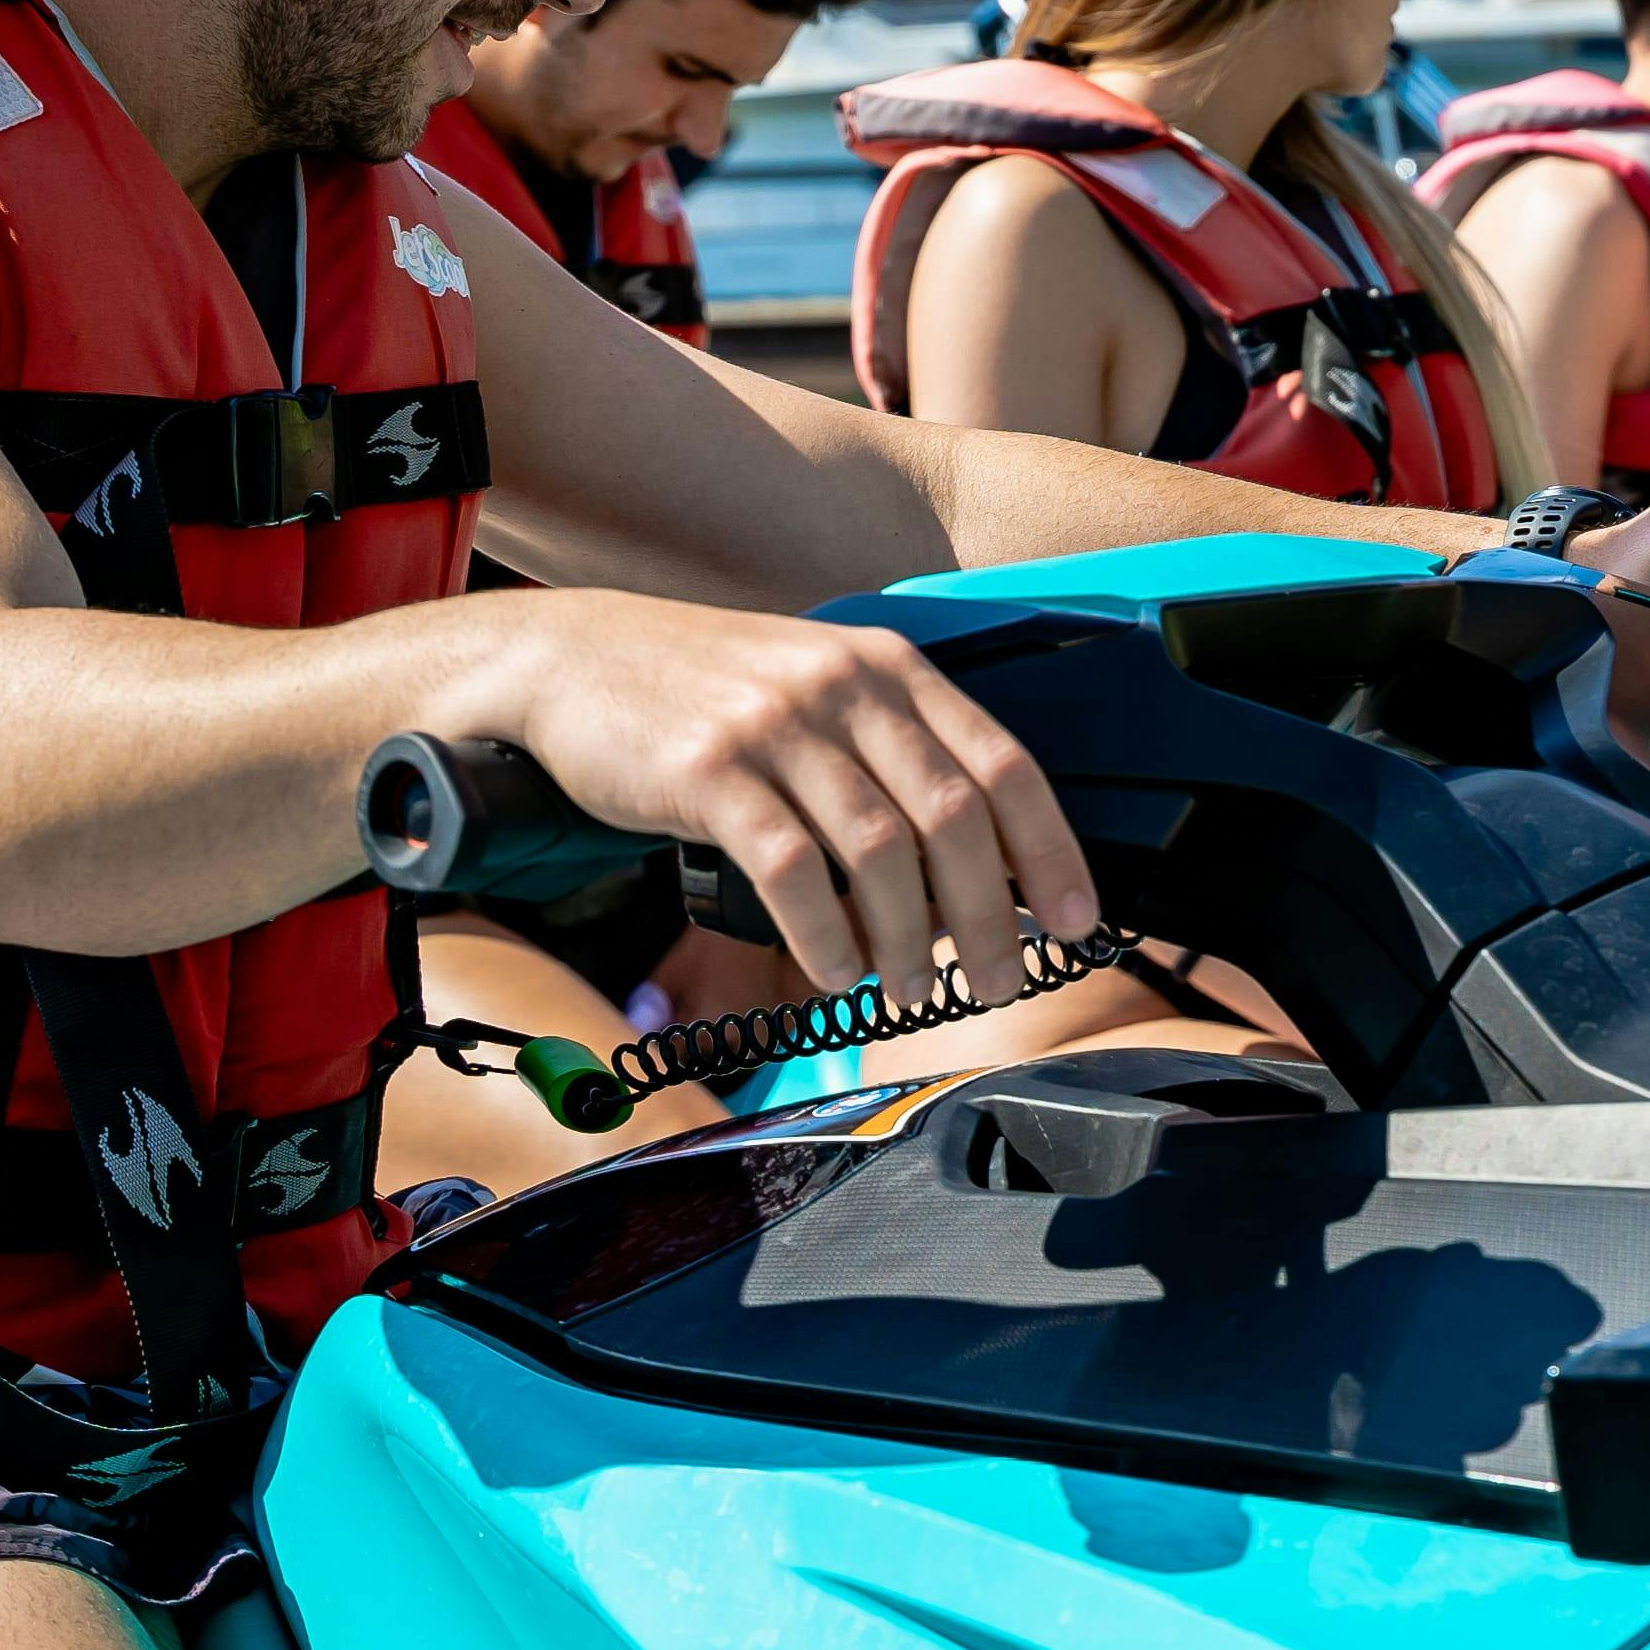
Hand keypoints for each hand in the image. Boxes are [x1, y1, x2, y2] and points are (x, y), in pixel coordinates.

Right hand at [488, 594, 1090, 994]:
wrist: (571, 659)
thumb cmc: (705, 694)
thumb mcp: (816, 692)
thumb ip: (890, 756)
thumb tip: (973, 868)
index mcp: (888, 668)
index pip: (1004, 765)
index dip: (1050, 851)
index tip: (1078, 921)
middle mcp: (844, 686)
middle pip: (953, 818)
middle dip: (990, 916)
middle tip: (998, 982)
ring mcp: (777, 725)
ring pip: (879, 852)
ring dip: (906, 940)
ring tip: (908, 991)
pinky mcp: (709, 768)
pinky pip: (791, 869)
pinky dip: (823, 936)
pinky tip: (833, 973)